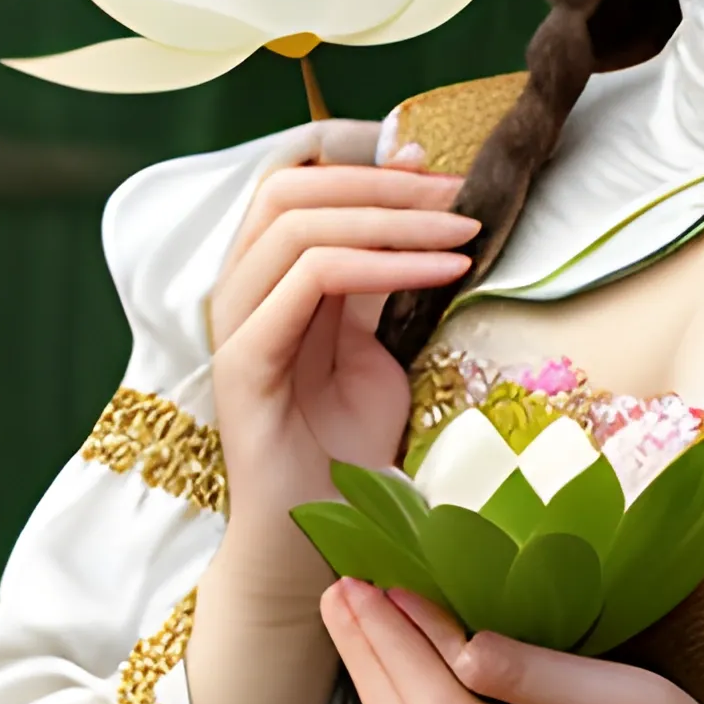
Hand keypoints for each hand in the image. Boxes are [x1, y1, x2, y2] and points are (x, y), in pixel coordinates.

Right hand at [187, 147, 480, 703]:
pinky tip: (444, 270)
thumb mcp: (383, 344)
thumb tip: (426, 195)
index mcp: (272, 284)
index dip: (360, 160)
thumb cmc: (353, 449)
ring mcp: (238, 331)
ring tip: (464, 227)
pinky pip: (306, 286)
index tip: (432, 157)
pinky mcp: (247, 372)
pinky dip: (382, 265)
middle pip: (289, 190)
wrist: (320, 546)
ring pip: (295, 226)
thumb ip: (390, 276)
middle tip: (457, 190)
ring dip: (389, 214)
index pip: (295, 184)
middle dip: (381, 179)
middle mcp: (244, 297)